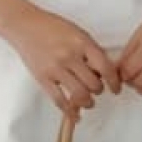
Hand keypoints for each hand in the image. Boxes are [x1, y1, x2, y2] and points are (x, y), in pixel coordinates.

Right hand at [3, 7, 120, 121]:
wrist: (24, 25)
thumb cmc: (52, 26)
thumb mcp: (78, 32)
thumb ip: (91, 50)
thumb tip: (105, 70)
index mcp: (82, 42)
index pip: (105, 67)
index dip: (114, 82)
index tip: (116, 88)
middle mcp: (70, 56)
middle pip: (94, 84)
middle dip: (98, 90)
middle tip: (97, 89)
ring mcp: (55, 68)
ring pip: (79, 95)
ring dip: (88, 102)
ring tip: (88, 101)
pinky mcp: (43, 78)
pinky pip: (59, 100)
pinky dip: (70, 112)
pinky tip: (75, 115)